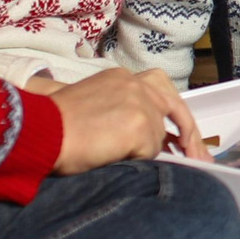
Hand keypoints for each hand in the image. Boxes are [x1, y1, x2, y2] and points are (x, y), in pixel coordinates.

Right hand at [50, 67, 203, 173]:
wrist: (40, 132)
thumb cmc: (53, 127)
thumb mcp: (91, 107)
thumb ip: (119, 111)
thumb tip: (145, 135)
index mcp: (121, 78)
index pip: (160, 89)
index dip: (174, 114)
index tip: (184, 136)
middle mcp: (134, 83)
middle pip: (175, 106)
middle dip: (189, 133)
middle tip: (198, 156)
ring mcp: (139, 102)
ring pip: (159, 134)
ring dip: (148, 151)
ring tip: (128, 160)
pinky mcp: (140, 124)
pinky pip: (151, 152)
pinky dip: (139, 160)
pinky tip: (119, 160)